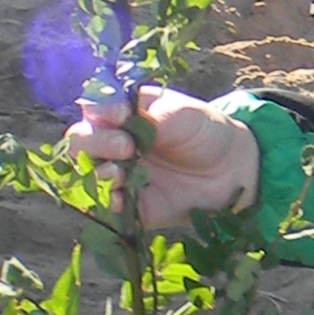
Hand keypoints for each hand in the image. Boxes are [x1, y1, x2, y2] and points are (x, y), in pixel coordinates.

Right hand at [67, 85, 258, 231]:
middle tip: (126, 146)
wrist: (233, 170)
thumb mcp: (181, 114)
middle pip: (80, 141)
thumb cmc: (206, 132)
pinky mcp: (129, 204)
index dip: (99, 111)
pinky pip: (104, 206)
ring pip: (85, 172)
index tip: (121, 114)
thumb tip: (116, 119)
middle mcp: (114, 142)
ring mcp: (119, 173)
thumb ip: (148, 116)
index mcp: (123, 113)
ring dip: (96, 170)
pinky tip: (118, 196)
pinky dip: (105, 201)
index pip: (93, 108)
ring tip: (119, 171)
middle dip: (96, 142)